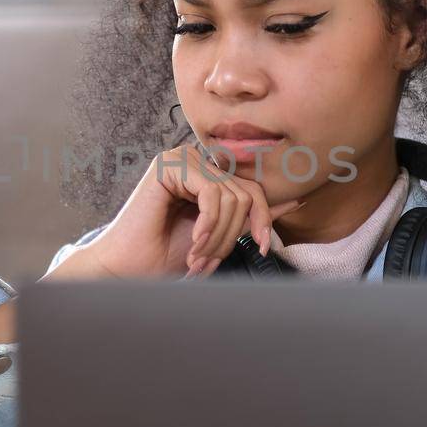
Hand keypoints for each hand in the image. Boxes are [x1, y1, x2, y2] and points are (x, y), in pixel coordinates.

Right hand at [59, 143, 304, 280]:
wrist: (130, 268)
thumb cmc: (168, 255)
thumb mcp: (220, 235)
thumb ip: (251, 215)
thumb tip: (296, 199)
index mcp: (207, 174)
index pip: (253, 190)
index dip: (263, 220)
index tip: (260, 248)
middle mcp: (196, 161)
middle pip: (245, 195)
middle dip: (232, 236)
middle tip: (208, 262)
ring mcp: (182, 158)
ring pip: (232, 197)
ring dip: (219, 236)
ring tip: (198, 257)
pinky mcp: (170, 165)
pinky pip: (213, 193)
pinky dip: (209, 224)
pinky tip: (194, 242)